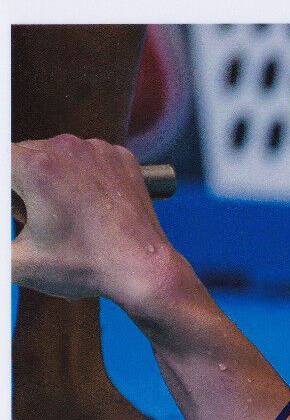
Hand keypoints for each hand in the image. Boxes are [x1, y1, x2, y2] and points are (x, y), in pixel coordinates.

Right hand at [11, 136, 184, 313]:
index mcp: (36, 166)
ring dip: (54, 178)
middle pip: (26, 156)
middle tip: (43, 218)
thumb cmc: (86, 267)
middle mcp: (66, 148)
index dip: (7, 190)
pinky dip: (86, 176)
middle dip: (25, 184)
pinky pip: (90, 159)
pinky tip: (94, 205)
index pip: (1, 161)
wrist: (145, 271)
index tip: (20, 208)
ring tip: (70, 214)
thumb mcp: (21, 263)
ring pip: (57, 155)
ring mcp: (98, 150)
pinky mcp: (121, 157)